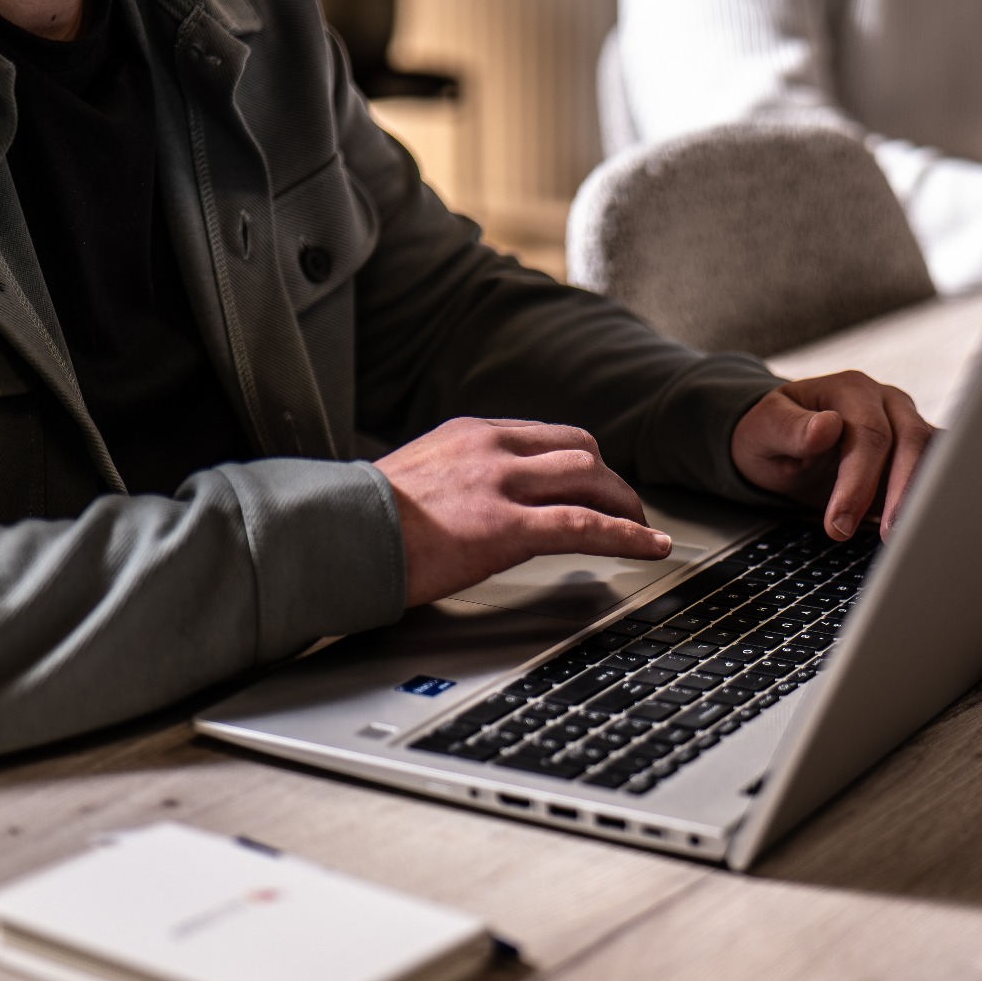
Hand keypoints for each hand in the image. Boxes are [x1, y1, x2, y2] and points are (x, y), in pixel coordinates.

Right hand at [376, 418, 671, 606]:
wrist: (332, 536)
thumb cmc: (360, 522)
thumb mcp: (414, 479)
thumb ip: (454, 480)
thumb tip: (470, 505)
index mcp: (469, 434)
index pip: (548, 436)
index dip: (583, 462)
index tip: (596, 483)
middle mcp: (491, 448)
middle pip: (580, 450)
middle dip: (611, 481)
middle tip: (626, 509)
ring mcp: (500, 485)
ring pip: (590, 479)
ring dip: (624, 505)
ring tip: (642, 530)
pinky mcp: (506, 528)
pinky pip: (585, 525)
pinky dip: (626, 535)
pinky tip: (649, 547)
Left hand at [732, 371, 933, 541]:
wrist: (782, 444)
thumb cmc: (771, 435)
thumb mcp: (764, 430)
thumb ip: (791, 428)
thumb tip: (826, 427)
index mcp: (850, 390)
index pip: (869, 433)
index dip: (859, 480)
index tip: (839, 523)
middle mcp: (886, 403)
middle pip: (911, 440)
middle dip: (900, 493)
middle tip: (886, 537)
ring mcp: (906, 426)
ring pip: (934, 454)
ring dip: (924, 496)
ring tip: (910, 536)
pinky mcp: (917, 454)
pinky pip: (939, 470)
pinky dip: (935, 497)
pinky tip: (926, 527)